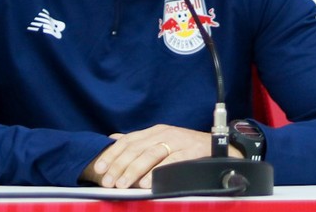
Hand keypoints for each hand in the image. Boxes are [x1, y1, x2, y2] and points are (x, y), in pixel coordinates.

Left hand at [80, 124, 240, 188]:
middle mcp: (163, 134)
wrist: (216, 147)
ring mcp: (176, 142)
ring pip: (149, 155)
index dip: (112, 154)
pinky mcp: (189, 152)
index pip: (127, 140)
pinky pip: (170, 163)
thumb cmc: (186, 147)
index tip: (99, 168)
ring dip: (133, 171)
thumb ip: (138, 141)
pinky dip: (156, 173)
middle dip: (119, 165)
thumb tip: (112, 139)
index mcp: (154, 131)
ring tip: (122, 184)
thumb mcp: (161, 140)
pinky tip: (145, 183)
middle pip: (135, 148)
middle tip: (108, 181)